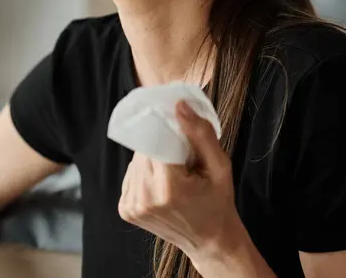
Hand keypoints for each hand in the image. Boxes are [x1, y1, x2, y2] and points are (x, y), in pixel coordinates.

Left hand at [118, 100, 241, 261]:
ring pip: (136, 160)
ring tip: (173, 170)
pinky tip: (162, 181)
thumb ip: (200, 133)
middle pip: (145, 149)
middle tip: (182, 154)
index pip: (157, 140)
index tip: (179, 127)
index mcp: (169, 188)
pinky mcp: (125, 209)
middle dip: (161, 143)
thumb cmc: (218, 201)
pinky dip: (145, 171)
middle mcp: (144, 198)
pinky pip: (132, 174)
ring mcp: (132, 206)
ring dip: (152, 157)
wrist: (209, 241)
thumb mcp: (220, 165)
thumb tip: (179, 105)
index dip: (168, 129)